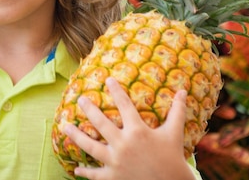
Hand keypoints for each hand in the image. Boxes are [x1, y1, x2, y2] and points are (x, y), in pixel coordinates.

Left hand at [63, 77, 194, 179]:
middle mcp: (124, 144)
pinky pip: (95, 174)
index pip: (125, 106)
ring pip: (90, 146)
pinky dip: (85, 172)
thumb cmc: (172, 158)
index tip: (108, 79)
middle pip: (100, 123)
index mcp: (138, 131)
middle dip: (89, 109)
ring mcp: (116, 161)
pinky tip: (76, 168)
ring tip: (65, 126)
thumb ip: (177, 112)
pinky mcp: (113, 177)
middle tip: (80, 99)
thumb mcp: (174, 133)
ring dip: (76, 136)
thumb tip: (183, 91)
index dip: (116, 91)